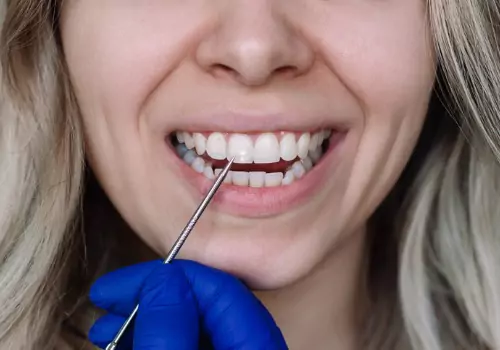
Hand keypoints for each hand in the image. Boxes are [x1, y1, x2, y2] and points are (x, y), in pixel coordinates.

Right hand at [88, 260, 287, 349]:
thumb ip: (171, 330)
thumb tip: (161, 281)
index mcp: (256, 345)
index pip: (218, 287)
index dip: (168, 277)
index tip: (123, 285)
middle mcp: (250, 346)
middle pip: (203, 302)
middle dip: (151, 296)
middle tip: (110, 299)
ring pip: (191, 323)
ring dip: (146, 317)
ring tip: (106, 326)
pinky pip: (187, 341)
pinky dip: (155, 337)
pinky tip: (124, 339)